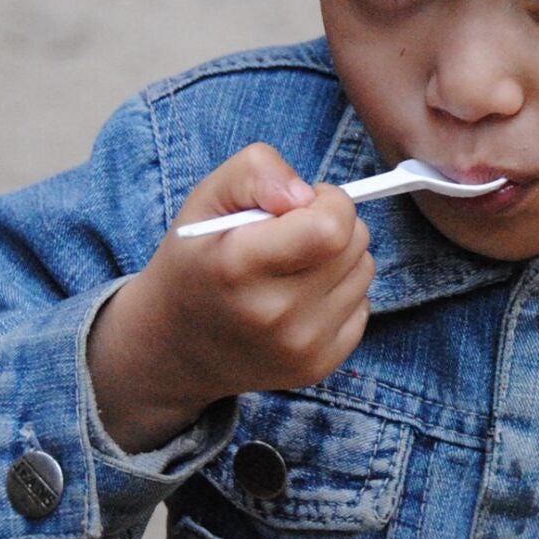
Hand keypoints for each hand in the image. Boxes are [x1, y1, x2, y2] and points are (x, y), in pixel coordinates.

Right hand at [88, 143, 374, 451]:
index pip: (331, 227)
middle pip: (354, 244)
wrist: (173, 344)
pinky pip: (363, 306)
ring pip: (364, 272)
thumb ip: (256, 171)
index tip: (303, 204)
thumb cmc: (198, 258)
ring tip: (294, 266)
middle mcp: (273, 315)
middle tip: (293, 234)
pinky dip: (340, 294)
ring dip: (339, 259)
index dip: (327, 202)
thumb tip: (306, 194)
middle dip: (333, 225)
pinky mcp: (318, 366)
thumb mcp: (207, 198)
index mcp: (239, 267)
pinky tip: (301, 297)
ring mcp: (299, 347)